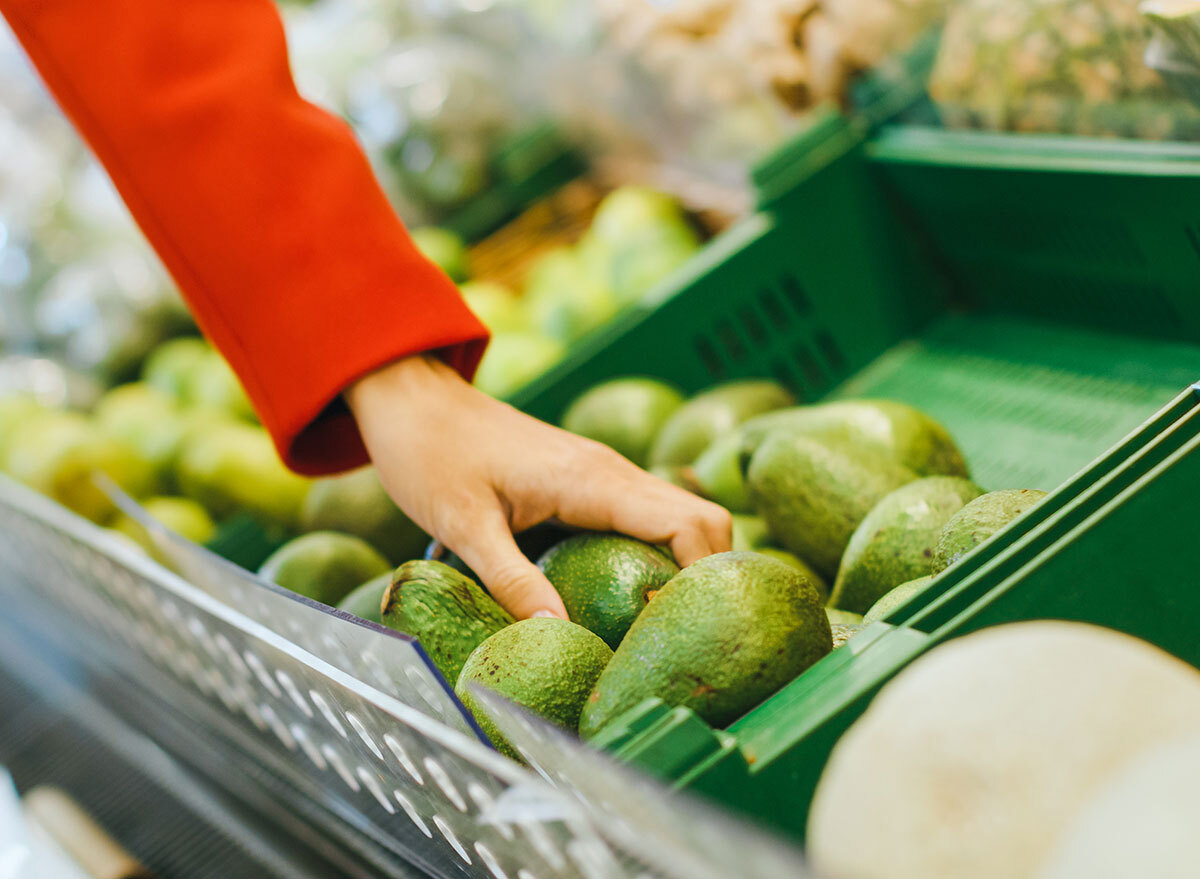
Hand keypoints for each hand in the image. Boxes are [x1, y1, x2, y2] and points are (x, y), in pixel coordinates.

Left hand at [345, 355, 731, 619]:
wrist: (413, 399)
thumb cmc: (431, 454)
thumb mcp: (463, 524)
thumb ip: (513, 580)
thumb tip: (558, 635)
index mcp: (593, 480)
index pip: (689, 524)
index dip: (704, 579)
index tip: (685, 631)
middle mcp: (611, 471)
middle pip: (703, 520)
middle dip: (708, 578)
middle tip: (683, 637)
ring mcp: (604, 472)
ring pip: (680, 517)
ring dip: (685, 566)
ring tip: (659, 625)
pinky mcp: (589, 480)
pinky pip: (648, 516)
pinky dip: (658, 553)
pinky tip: (628, 594)